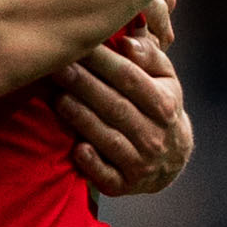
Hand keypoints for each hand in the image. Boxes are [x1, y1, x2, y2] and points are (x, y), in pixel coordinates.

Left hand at [56, 28, 190, 195]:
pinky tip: (77, 148)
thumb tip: (128, 41)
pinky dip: (92, 164)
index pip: (131, 79)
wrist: (170, 160)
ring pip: (109, 138)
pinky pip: (107, 175)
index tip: (78, 45)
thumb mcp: (164, 80)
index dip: (104, 61)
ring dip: (82, 119)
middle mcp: (155, 135)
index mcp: (165, 105)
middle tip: (57, 67)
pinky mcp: (123, 185)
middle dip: (85, 85)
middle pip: (116, 107)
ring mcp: (140, 163)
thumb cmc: (157, 107)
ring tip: (57, 98)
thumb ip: (150, 56)